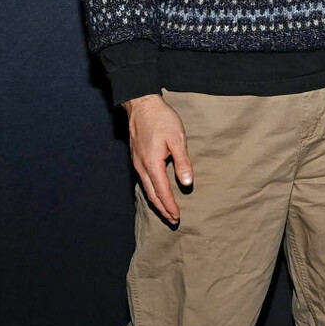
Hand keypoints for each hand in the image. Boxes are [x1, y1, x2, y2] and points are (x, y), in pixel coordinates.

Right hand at [125, 94, 190, 223]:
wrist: (142, 105)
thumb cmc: (162, 119)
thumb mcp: (177, 139)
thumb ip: (182, 162)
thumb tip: (187, 183)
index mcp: (152, 163)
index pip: (162, 191)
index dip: (170, 205)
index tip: (177, 217)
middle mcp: (141, 166)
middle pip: (151, 194)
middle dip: (162, 209)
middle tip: (173, 220)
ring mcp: (137, 162)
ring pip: (146, 188)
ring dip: (156, 201)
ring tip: (166, 211)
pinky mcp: (136, 158)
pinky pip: (143, 180)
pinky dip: (150, 191)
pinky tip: (155, 193)